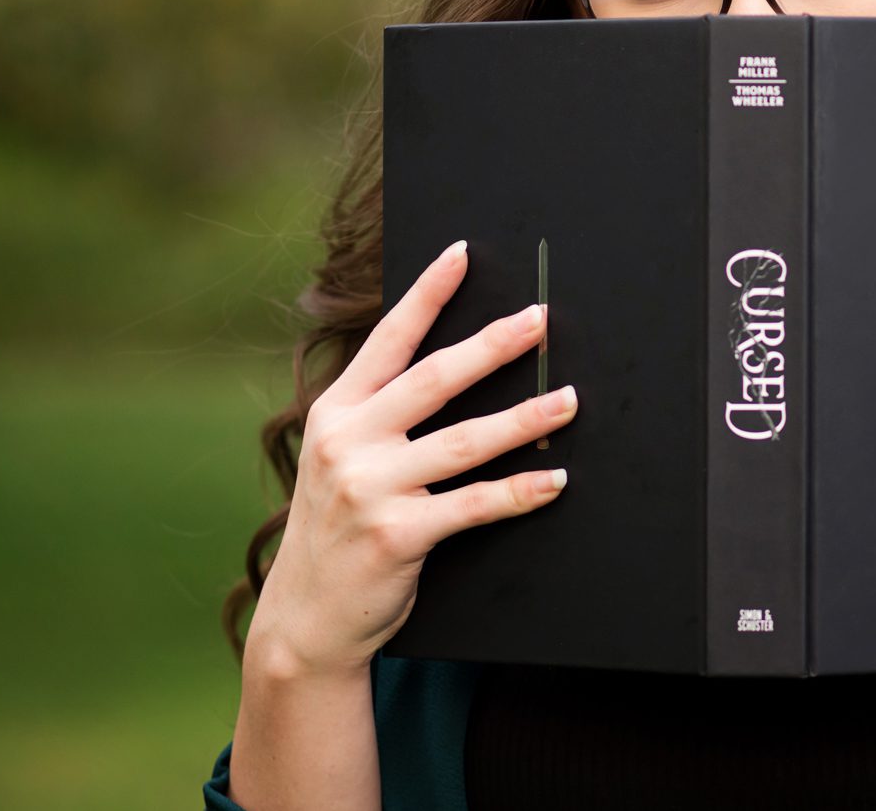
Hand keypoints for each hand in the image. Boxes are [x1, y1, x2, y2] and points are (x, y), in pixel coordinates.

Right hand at [245, 239, 576, 679]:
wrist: (306, 620)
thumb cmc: (337, 532)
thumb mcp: (338, 461)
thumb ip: (379, 418)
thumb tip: (449, 370)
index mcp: (335, 412)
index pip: (388, 341)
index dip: (427, 296)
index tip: (460, 255)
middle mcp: (348, 442)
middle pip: (435, 379)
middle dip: (494, 346)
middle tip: (541, 320)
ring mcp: (371, 488)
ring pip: (465, 441)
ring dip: (525, 418)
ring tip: (569, 400)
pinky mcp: (398, 533)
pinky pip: (474, 504)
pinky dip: (519, 491)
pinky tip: (554, 480)